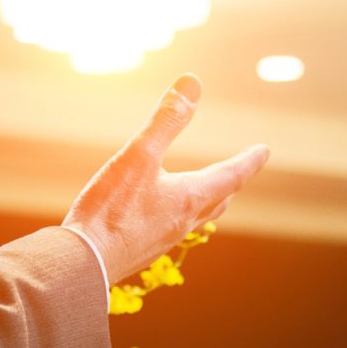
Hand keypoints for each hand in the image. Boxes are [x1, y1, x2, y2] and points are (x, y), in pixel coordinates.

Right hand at [63, 74, 268, 282]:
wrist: (83, 265)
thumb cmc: (110, 209)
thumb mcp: (139, 155)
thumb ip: (166, 120)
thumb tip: (192, 83)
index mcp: (189, 198)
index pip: (230, 176)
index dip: (249, 160)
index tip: (263, 151)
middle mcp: (182, 222)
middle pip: (217, 200)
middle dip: (230, 183)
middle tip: (240, 171)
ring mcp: (163, 240)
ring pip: (196, 217)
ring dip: (208, 201)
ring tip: (208, 193)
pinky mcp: (142, 251)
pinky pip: (171, 229)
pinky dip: (180, 215)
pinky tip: (161, 215)